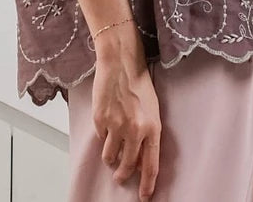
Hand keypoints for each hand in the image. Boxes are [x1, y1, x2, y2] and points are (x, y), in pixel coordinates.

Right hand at [92, 28, 161, 200]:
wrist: (121, 64)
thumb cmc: (139, 84)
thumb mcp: (152, 110)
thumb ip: (148, 133)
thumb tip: (140, 156)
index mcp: (152, 128)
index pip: (151, 165)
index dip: (147, 184)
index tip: (144, 196)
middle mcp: (135, 130)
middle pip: (128, 166)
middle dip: (124, 175)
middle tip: (121, 177)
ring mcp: (116, 126)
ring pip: (110, 157)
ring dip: (111, 157)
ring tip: (112, 148)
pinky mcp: (100, 120)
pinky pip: (100, 139)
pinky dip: (103, 135)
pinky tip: (106, 121)